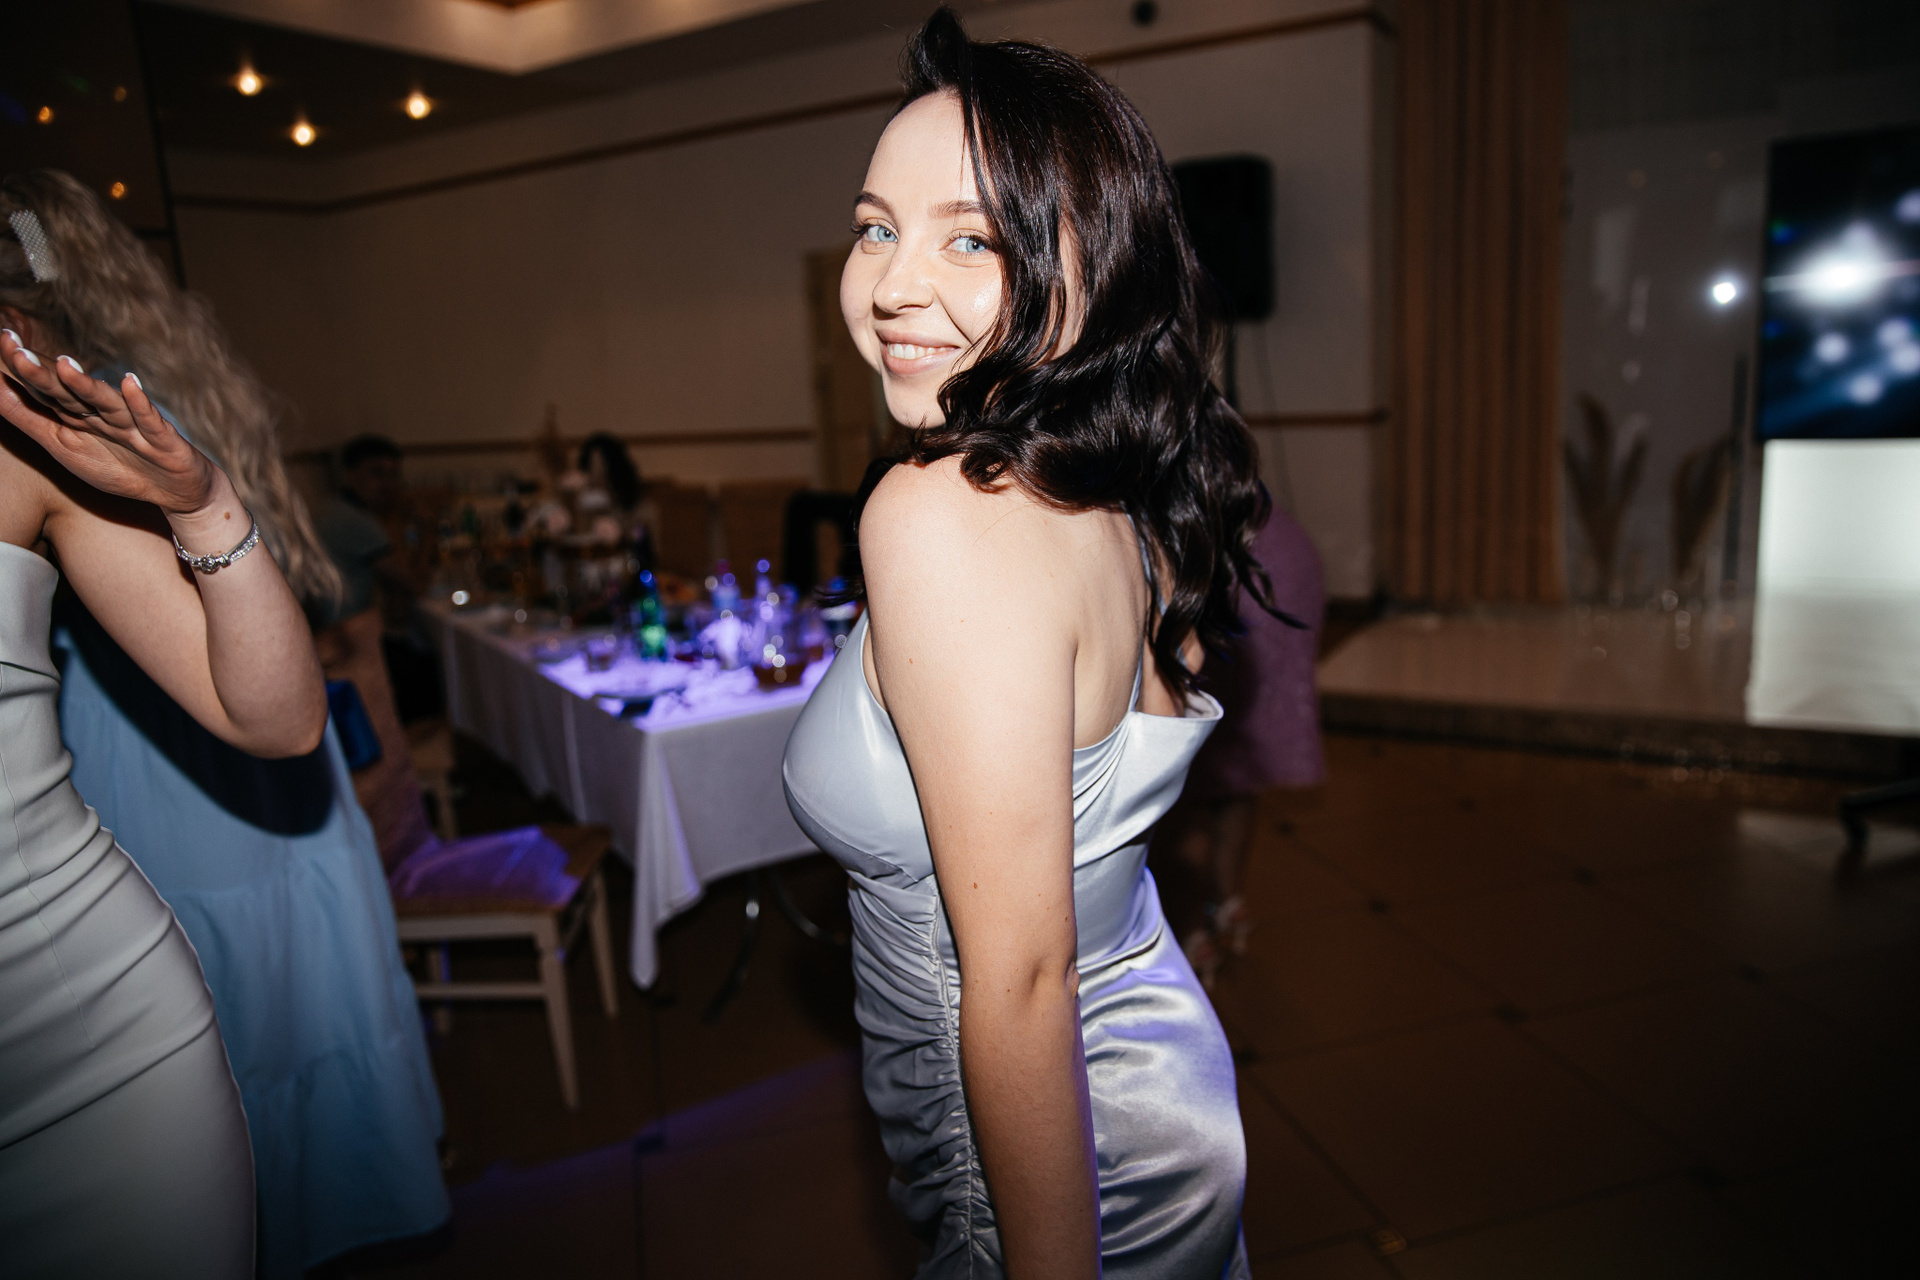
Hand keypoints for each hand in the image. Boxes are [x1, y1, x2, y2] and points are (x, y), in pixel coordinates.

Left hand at [0, 328, 216, 516]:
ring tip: (63, 365)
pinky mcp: (162, 439)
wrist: (176, 489)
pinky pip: (149, 419)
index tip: (2, 341)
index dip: (22, 370)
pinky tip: (130, 384)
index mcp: (76, 416)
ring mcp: (132, 424)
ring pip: (105, 403)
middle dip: (41, 374)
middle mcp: (102, 414)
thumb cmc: (119, 467)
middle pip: (68, 393)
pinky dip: (140, 403)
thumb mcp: (64, 447)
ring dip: (85, 385)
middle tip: (14, 348)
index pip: (44, 390)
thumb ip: (28, 417)